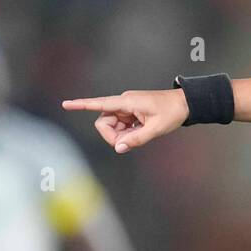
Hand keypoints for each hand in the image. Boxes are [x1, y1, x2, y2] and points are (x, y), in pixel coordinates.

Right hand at [61, 89, 188, 152]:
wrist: (186, 104)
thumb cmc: (172, 113)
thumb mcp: (156, 129)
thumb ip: (136, 139)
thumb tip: (118, 148)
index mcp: (127, 102)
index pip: (100, 104)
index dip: (82, 105)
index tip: (65, 104)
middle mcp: (124, 103)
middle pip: (104, 122)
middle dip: (112, 136)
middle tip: (128, 144)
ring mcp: (127, 108)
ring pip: (112, 126)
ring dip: (121, 135)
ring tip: (140, 135)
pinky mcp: (131, 112)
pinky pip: (121, 126)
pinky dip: (127, 133)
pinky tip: (140, 132)